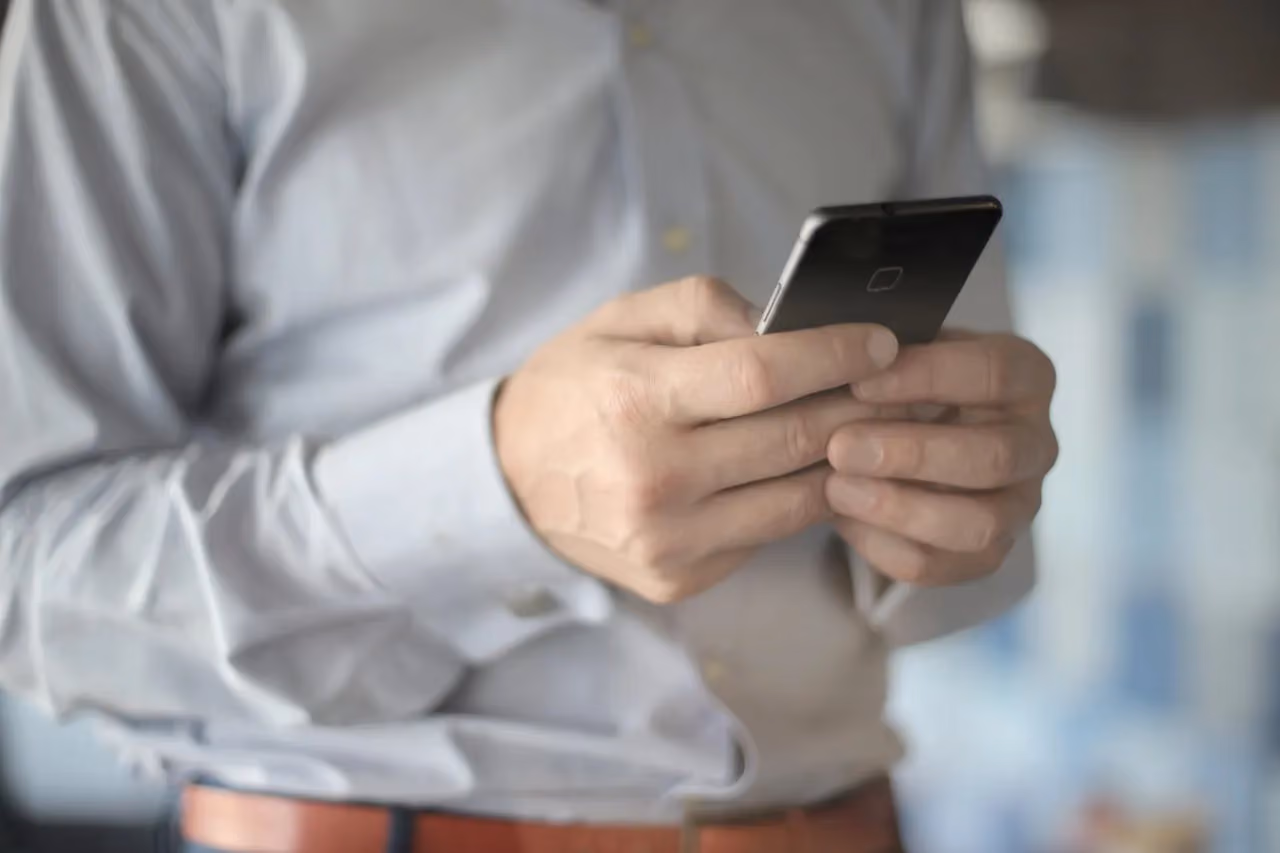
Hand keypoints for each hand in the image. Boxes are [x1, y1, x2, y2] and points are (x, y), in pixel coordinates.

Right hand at [495, 277, 900, 603]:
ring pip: (796, 500)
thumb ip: (705, 307)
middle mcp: (654, 480)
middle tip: (902, 384)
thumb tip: (788, 327)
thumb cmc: (575, 386)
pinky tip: (809, 471)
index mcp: (636, 400)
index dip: (834, 355)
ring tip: (873, 427)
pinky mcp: (678, 580)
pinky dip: (796, 501)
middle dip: (861, 406)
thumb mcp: (621, 320)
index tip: (881, 342)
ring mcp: (668, 542)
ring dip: (847, 462)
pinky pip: (766, 537)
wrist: (510, 480)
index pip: (763, 376)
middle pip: (793, 440)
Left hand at [825, 332, 1057, 586]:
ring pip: (977, 525)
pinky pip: (940, 565)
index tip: (860, 380)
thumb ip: (883, 352)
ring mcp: (1018, 506)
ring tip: (835, 488)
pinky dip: (884, 545)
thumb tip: (843, 356)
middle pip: (994, 457)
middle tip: (841, 447)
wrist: (901, 428)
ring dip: (900, 508)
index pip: (993, 373)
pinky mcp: (986, 555)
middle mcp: (1035, 444)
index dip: (927, 377)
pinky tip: (841, 518)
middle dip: (912, 454)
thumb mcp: (899, 350)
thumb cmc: (900, 379)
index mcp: (1025, 377)